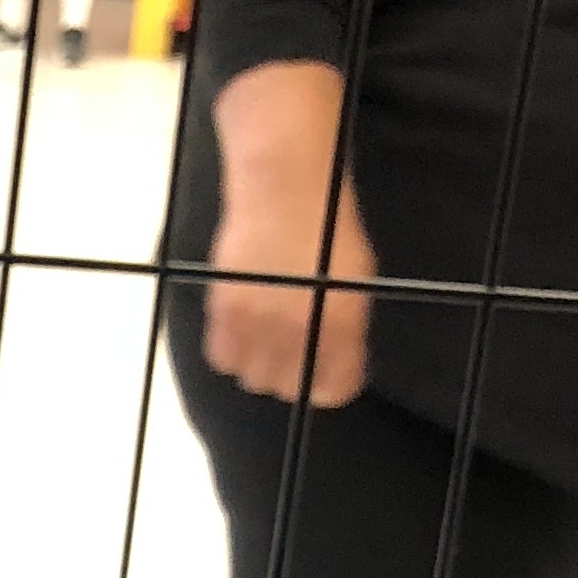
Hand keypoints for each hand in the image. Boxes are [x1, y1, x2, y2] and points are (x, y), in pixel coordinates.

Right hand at [204, 61, 377, 407]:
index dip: (331, 384)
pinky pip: (222, 357)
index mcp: (343, 323)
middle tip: (292, 351)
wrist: (284, 187)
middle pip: (289, 388)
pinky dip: (231, 350)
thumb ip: (344, 328)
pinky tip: (241, 328)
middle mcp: (301, 330)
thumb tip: (329, 361)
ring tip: (264, 338)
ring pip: (253, 377)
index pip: (335, 389)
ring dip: (258, 364)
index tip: (327, 372)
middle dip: (292, 375)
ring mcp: (260, 322)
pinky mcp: (224, 311)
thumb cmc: (328, 228)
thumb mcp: (355, 281)